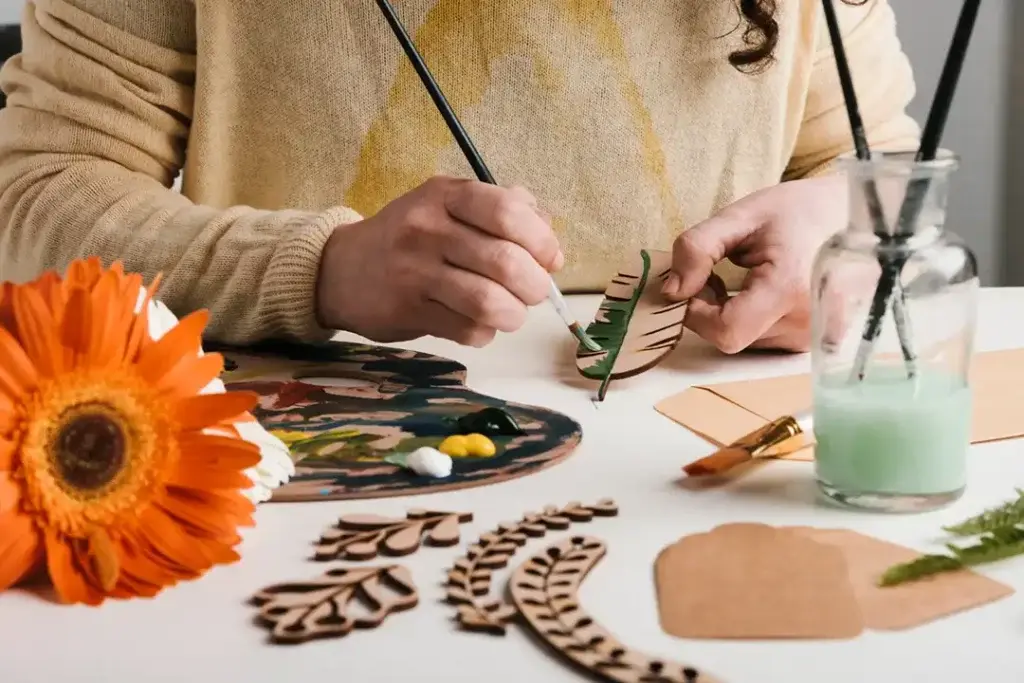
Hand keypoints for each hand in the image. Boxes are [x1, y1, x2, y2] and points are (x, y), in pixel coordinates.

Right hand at [316, 176, 562, 346]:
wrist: (341, 269)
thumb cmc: (410, 237)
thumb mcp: (449, 205)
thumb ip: (502, 210)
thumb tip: (550, 242)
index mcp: (445, 195)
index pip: (508, 212)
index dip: (541, 240)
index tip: (550, 259)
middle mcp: (427, 228)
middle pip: (504, 262)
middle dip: (534, 285)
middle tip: (534, 293)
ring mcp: (414, 272)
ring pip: (488, 302)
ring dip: (513, 314)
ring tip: (512, 313)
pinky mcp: (407, 310)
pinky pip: (466, 330)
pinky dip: (484, 333)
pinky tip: (478, 324)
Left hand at [661, 175, 847, 352]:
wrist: (865, 214)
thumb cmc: (801, 210)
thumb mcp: (742, 216)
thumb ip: (698, 248)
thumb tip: (670, 290)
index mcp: (789, 289)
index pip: (725, 331)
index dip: (697, 311)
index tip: (696, 282)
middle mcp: (808, 322)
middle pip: (733, 337)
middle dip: (712, 309)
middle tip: (719, 273)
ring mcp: (817, 336)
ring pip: (749, 342)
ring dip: (734, 315)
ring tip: (749, 277)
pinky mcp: (820, 341)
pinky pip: (769, 342)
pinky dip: (756, 321)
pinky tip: (767, 292)